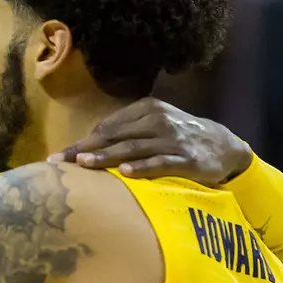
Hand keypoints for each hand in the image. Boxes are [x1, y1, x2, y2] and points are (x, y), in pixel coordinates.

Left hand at [47, 98, 251, 183]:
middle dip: (85, 149)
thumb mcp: (154, 126)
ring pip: (134, 148)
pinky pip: (162, 162)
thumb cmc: (179, 138)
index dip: (82, 141)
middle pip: (115, 136)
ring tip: (85, 164)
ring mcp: (173, 139)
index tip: (59, 156)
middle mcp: (158, 120)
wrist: (224, 146)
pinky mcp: (187, 159)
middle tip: (60, 162)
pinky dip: (144, 167)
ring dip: (108, 156)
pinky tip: (127, 173)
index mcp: (147, 109)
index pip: (108, 126)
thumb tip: (86, 146)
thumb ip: (125, 132)